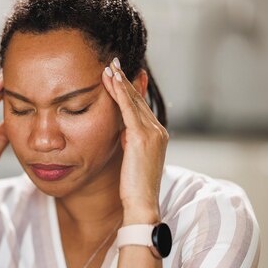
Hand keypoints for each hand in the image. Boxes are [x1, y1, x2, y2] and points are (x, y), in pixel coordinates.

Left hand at [101, 58, 168, 221]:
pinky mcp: (141, 138)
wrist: (142, 204)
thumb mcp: (133, 159)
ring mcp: (151, 133)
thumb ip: (130, 142)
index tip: (121, 74)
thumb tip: (122, 131)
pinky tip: (110, 80)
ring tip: (109, 66)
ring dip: (120, 81)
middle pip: (138, 99)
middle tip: (114, 62)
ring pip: (134, 100)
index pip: (141, 107)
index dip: (130, 89)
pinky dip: (119, 92)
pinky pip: (128, 109)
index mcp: (156, 135)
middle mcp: (157, 130)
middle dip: (125, 80)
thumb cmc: (134, 187)